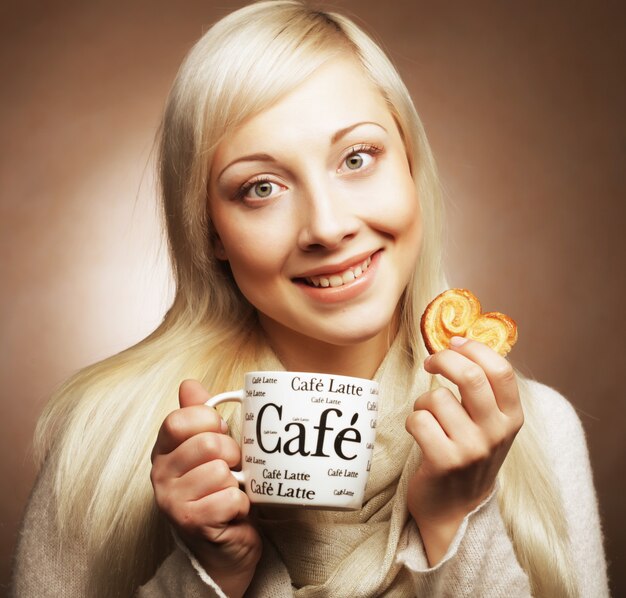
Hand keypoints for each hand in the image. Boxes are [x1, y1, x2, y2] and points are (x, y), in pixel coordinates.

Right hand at [150, 380, 260, 597]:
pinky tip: (231, 510)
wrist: (222, 544)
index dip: (209, 421)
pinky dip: (240, 504)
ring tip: (229, 489)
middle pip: (208, 444)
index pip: (179, 419)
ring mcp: (173, 501)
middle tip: (230, 467)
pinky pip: (230, 498)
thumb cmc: (217, 489)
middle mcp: (161, 474)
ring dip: (236, 482)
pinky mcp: (192, 523)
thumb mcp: (207, 448)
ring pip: (220, 471)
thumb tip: (189, 383)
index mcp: (164, 450)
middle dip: (231, 454)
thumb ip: (199, 415)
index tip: (219, 432)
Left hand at [405, 337, 523, 564]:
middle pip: (470, 375)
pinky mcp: (444, 461)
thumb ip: (483, 391)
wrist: (456, 509)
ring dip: (423, 401)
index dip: (475, 349)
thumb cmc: (468, 455)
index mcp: (512, 418)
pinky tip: (419, 433)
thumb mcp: (489, 424)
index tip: (455, 343)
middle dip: (443, 359)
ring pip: (436, 397)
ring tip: (428, 416)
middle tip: (431, 362)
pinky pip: (418, 419)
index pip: (501, 370)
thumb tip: (461, 343)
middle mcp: (496, 433)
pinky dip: (412, 420)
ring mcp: (472, 448)